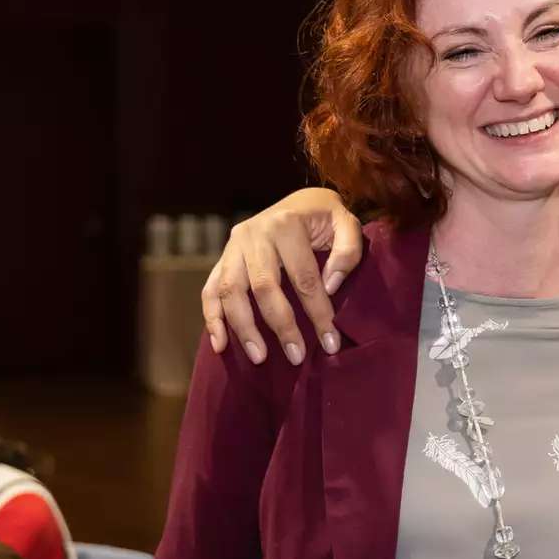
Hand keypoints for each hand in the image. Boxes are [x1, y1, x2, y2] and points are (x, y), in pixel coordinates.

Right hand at [202, 188, 362, 364]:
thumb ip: (347, 251)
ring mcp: (233, 246)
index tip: (330, 343)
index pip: (304, 278)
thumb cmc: (325, 218)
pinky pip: (210, 289)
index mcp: (286, 224)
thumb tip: (329, 287)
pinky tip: (220, 344)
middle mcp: (254, 233)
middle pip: (263, 287)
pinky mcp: (223, 257)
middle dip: (281, 326)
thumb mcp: (347, 223)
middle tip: (296, 356)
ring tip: (259, 357)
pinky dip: (212, 317)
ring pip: (231, 291)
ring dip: (243, 327)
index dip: (318, 313)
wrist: (299, 200)